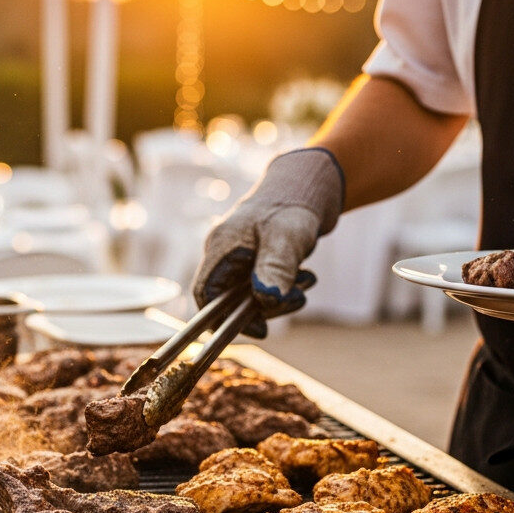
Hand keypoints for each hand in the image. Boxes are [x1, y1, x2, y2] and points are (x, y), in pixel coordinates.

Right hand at [192, 148, 343, 334]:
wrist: (307, 184)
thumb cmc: (292, 205)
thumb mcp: (287, 236)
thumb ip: (276, 267)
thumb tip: (267, 299)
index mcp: (221, 247)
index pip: (206, 294)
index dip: (223, 318)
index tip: (258, 328)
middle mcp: (224, 254)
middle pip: (230, 299)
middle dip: (263, 306)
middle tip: (295, 300)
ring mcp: (239, 258)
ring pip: (251, 294)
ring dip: (279, 297)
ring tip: (307, 282)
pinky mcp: (256, 261)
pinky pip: (264, 285)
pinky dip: (284, 288)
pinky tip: (306, 279)